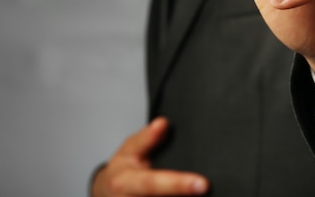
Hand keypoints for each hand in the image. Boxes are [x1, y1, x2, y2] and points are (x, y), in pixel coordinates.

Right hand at [91, 117, 208, 196]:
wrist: (107, 193)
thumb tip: (162, 124)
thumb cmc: (122, 171)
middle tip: (206, 190)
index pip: (153, 184)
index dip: (178, 185)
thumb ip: (147, 138)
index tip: (202, 184)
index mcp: (125, 182)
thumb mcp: (129, 150)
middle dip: (182, 196)